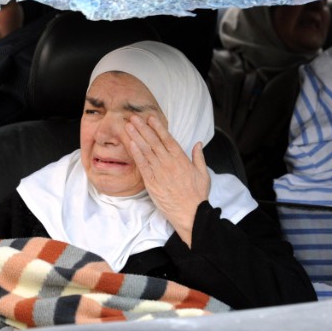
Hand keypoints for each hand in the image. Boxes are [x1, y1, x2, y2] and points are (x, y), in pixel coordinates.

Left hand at [125, 115, 209, 246]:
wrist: (190, 213)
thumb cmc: (197, 195)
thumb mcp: (203, 173)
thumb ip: (199, 157)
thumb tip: (198, 143)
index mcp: (181, 159)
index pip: (167, 139)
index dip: (158, 127)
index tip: (150, 118)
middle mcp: (169, 163)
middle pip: (154, 141)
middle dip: (143, 128)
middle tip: (133, 117)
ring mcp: (159, 172)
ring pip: (146, 151)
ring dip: (136, 137)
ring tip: (128, 126)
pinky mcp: (151, 183)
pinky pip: (142, 165)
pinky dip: (136, 154)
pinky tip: (130, 144)